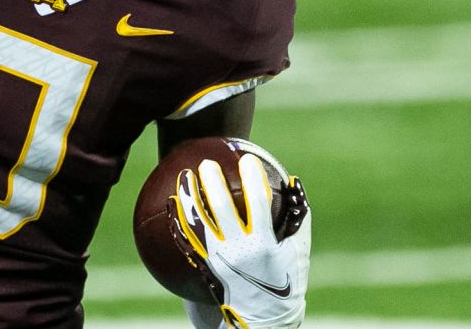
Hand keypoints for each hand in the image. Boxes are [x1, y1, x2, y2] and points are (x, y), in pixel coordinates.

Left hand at [172, 155, 309, 328]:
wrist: (264, 318)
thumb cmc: (286, 280)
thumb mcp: (299, 251)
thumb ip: (298, 217)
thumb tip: (294, 181)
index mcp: (264, 245)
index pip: (258, 204)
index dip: (253, 180)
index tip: (249, 158)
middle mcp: (238, 251)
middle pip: (220, 210)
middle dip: (212, 184)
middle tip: (207, 163)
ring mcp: (218, 259)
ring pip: (198, 223)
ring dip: (189, 198)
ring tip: (183, 176)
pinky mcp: (205, 266)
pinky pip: (187, 240)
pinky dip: (178, 220)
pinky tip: (172, 203)